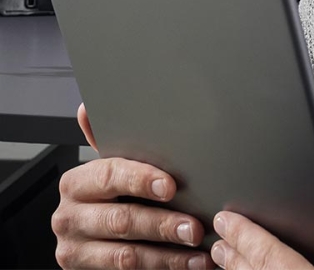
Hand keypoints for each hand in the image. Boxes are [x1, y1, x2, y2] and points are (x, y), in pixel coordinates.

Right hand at [53, 103, 214, 268]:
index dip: (141, 180)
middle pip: (122, 219)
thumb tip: (87, 108)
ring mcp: (74, 250)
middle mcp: (68, 217)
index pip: (110, 177)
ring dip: (168, 254)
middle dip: (163, 223)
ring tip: (198, 249)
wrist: (94, 236)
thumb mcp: (113, 166)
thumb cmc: (113, 192)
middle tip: (194, 226)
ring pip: (126, 255)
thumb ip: (107, 140)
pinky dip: (164, 268)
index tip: (171, 186)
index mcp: (76, 183)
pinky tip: (189, 264)